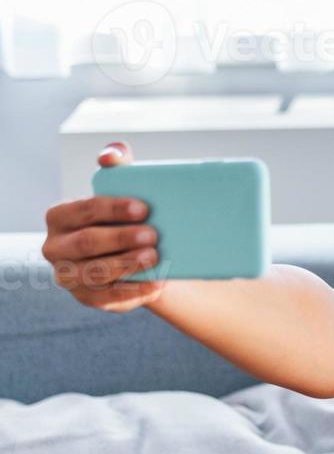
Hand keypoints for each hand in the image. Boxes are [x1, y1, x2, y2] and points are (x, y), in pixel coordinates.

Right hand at [41, 141, 164, 311]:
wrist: (139, 254)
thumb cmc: (128, 216)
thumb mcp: (123, 188)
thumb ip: (116, 164)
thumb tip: (110, 155)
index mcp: (59, 217)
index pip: (83, 210)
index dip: (112, 208)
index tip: (143, 208)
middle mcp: (56, 248)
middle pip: (87, 243)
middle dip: (120, 238)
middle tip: (153, 234)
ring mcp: (70, 276)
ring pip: (97, 272)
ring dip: (128, 264)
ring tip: (155, 256)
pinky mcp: (89, 298)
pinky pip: (110, 297)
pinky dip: (136, 290)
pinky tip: (157, 282)